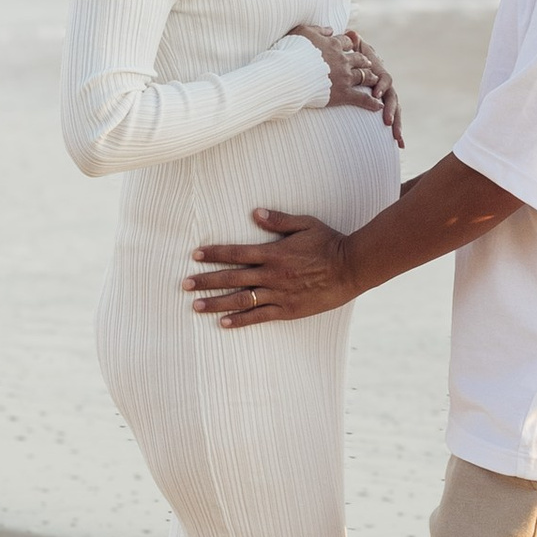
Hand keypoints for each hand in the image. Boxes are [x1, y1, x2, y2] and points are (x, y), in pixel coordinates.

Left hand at [189, 208, 359, 327]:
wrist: (351, 268)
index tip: (195, 255)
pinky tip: (223, 323)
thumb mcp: (305, 224)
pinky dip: (240, 320)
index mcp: (273, 252)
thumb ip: (278, 220)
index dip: (214, 253)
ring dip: (216, 303)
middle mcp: (271, 274)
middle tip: (184, 284)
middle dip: (206, 280)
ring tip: (195, 306)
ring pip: (240, 300)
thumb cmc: (329, 242)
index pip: (236, 252)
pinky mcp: (288, 310)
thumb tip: (254, 213)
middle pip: (231, 278)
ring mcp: (279, 294)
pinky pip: (259, 316)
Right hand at [294, 21, 402, 145]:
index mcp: (333, 44)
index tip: (352, 46)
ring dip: (370, 78)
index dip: (350, 44)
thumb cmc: (290, 52)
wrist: (288, 74)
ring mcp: (344, 77)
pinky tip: (378, 105)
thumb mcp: (301, 32)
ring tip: (375, 80)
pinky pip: (362, 98)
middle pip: (359, 58)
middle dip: (365, 61)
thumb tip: (331, 28)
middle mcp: (342, 59)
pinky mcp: (343, 93)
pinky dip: (371, 102)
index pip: (347, 42)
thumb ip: (318, 29)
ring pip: (364, 76)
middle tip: (369, 63)